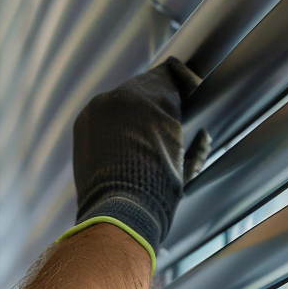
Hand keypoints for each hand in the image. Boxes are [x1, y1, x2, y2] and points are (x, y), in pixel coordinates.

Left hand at [67, 57, 210, 264]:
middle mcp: (125, 95)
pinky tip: (122, 144)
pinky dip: (114, 124)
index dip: (182, 83)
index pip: (170, 75)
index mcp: (155, 100)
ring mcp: (100, 106)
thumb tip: (203, 136)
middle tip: (168, 117)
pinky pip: (103, 112)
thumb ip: (196, 146)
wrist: (119, 213)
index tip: (191, 94)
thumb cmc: (157, 193)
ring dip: (134, 113)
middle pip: (145, 86)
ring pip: (122, 99)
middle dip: (157, 101)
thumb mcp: (185, 167)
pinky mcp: (84, 121)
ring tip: (144, 136)